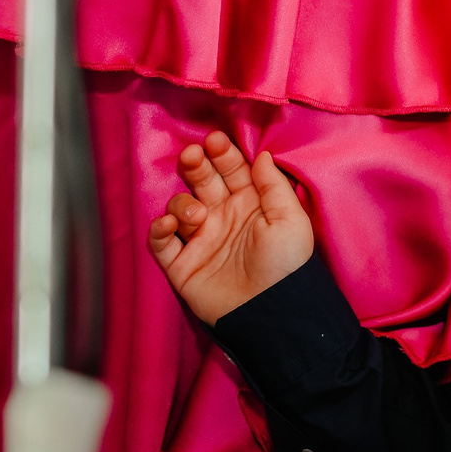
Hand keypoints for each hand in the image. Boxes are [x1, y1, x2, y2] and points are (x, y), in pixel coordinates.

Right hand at [146, 131, 314, 324]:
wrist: (271, 311)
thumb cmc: (288, 264)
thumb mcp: (290, 219)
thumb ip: (273, 185)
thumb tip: (262, 154)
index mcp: (250, 203)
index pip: (232, 169)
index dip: (223, 154)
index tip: (215, 140)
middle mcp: (223, 216)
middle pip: (202, 180)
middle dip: (195, 164)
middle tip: (193, 155)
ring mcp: (201, 239)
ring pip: (179, 206)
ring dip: (183, 202)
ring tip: (198, 214)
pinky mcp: (182, 264)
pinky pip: (162, 241)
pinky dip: (160, 229)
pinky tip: (169, 225)